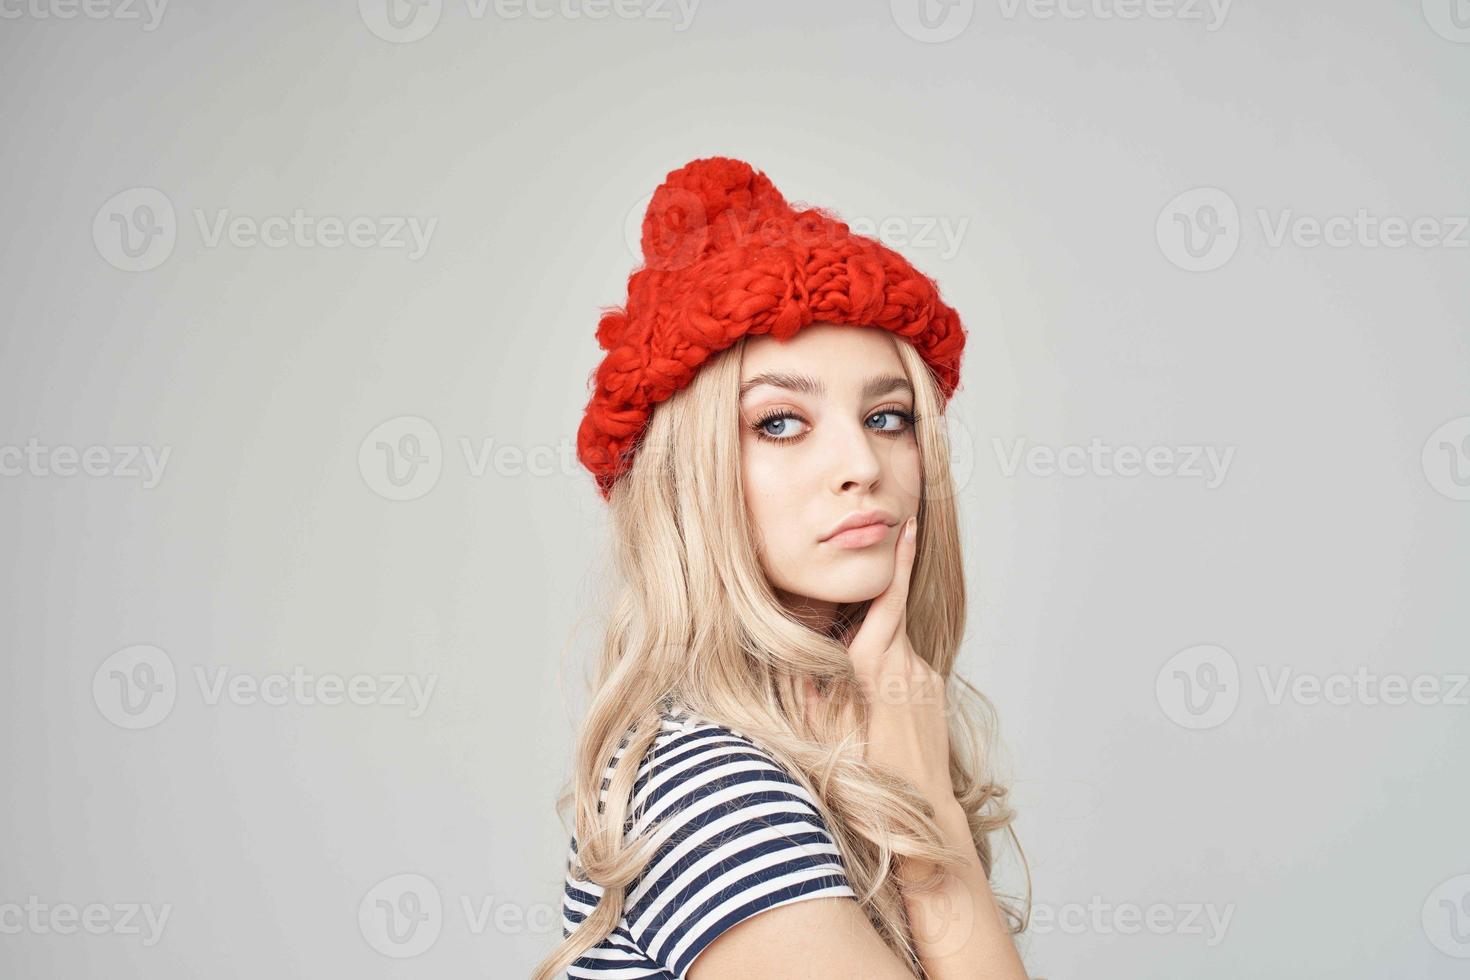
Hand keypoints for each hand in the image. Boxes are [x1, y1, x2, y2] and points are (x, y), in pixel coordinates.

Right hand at [804, 516, 955, 815]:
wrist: (928, 815)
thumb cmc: (875, 784)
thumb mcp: (830, 739)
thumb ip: (808, 697)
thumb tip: (791, 662)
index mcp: (881, 672)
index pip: (888, 605)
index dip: (897, 564)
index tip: (907, 526)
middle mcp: (910, 667)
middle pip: (890, 611)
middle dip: (884, 579)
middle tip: (887, 540)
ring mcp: (926, 678)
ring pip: (894, 638)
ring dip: (874, 634)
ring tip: (854, 654)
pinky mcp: (933, 690)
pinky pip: (903, 659)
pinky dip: (884, 658)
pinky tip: (870, 686)